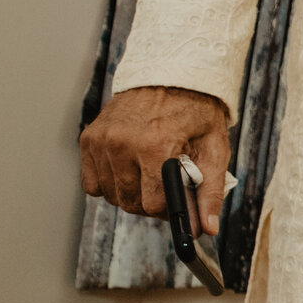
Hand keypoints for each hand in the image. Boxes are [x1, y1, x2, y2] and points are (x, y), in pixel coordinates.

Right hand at [78, 86, 231, 232]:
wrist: (170, 74)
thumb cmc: (195, 111)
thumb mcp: (214, 148)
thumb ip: (210, 191)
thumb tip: (207, 228)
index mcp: (155, 145)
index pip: (153, 204)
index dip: (169, 208)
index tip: (178, 198)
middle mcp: (121, 142)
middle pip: (130, 203)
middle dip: (150, 202)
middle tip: (165, 183)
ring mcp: (101, 140)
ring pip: (111, 196)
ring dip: (130, 193)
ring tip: (148, 171)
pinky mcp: (88, 138)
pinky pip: (92, 183)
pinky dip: (110, 183)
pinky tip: (129, 167)